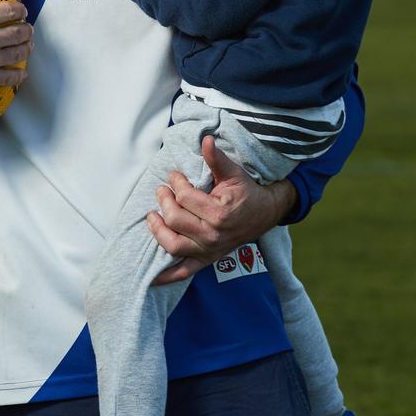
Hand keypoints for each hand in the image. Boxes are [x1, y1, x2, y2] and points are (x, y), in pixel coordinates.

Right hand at [0, 0, 32, 114]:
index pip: (13, 10)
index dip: (21, 10)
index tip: (21, 12)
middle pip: (21, 32)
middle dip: (27, 30)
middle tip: (26, 30)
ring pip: (21, 53)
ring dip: (27, 48)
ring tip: (26, 47)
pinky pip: (11, 78)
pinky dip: (19, 75)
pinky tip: (21, 72)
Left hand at [148, 136, 296, 284]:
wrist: (264, 214)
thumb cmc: (246, 191)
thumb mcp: (233, 173)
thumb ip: (216, 158)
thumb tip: (206, 139)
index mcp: (219, 213)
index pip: (185, 197)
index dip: (175, 182)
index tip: (174, 175)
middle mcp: (213, 235)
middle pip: (175, 219)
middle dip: (164, 200)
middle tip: (162, 190)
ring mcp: (208, 251)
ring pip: (172, 245)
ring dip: (157, 230)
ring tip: (152, 215)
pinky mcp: (206, 260)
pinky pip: (183, 273)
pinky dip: (166, 277)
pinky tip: (151, 277)